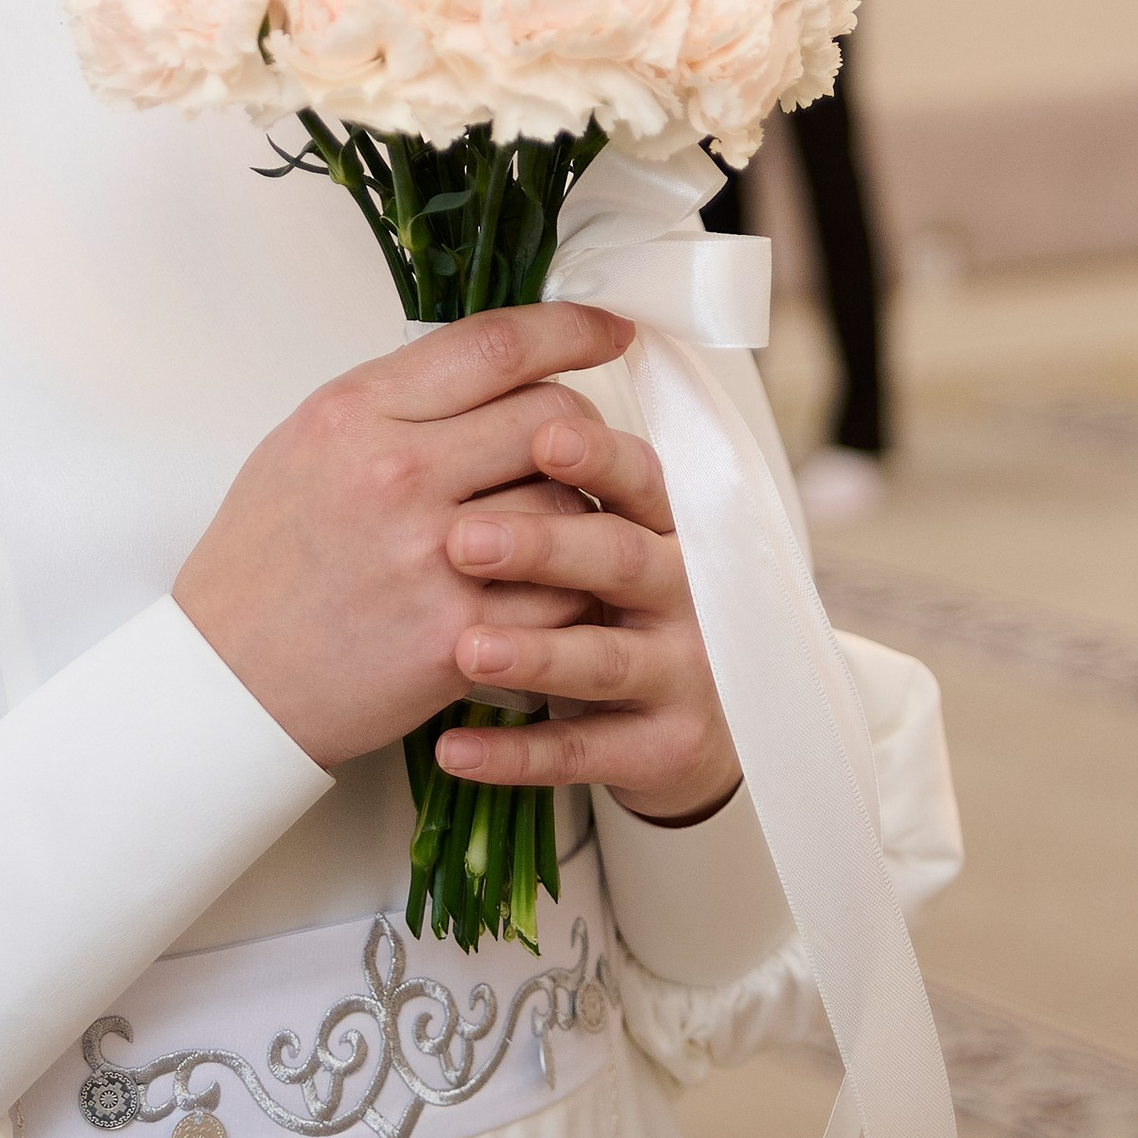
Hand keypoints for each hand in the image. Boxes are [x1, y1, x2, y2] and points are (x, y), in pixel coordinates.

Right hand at [173, 305, 636, 765]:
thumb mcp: (306, 444)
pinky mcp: (455, 637)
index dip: (573, 330)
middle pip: (554, 418)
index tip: (609, 332)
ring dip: (580, 514)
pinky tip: (545, 594)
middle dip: (583, 432)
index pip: (498, 345)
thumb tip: (498, 365)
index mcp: (357, 413)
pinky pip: (562, 598)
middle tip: (576, 456)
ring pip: (571, 505)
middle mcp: (396, 474)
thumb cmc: (264, 564)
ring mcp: (429, 558)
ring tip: (554, 532)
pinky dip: (569, 592)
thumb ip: (400, 399)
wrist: (227, 681)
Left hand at [438, 392, 741, 827]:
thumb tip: (483, 384)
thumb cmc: (612, 611)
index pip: (637, 474)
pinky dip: (517, 753)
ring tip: (465, 648)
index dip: (595, 455)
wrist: (680, 726)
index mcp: (660, 524)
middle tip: (463, 539)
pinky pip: (584, 752)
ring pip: (606, 659)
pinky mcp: (662, 746)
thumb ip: (559, 481)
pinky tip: (455, 746)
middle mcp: (682, 590)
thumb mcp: (603, 537)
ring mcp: (679, 671)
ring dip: (535, 653)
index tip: (540, 434)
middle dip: (546, 547)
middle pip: (621, 557)